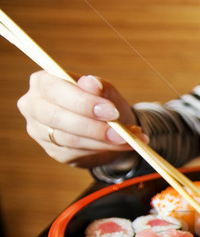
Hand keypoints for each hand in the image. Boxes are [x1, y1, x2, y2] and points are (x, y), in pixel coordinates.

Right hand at [17, 71, 146, 167]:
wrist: (108, 127)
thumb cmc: (102, 102)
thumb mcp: (105, 92)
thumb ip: (99, 87)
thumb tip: (92, 83)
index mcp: (42, 83)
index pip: (54, 89)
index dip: (83, 102)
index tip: (112, 111)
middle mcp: (34, 106)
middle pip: (56, 117)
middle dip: (93, 126)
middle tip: (122, 132)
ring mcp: (41, 132)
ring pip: (69, 139)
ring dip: (103, 141)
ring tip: (129, 139)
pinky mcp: (55, 152)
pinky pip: (78, 153)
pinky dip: (104, 150)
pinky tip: (124, 145)